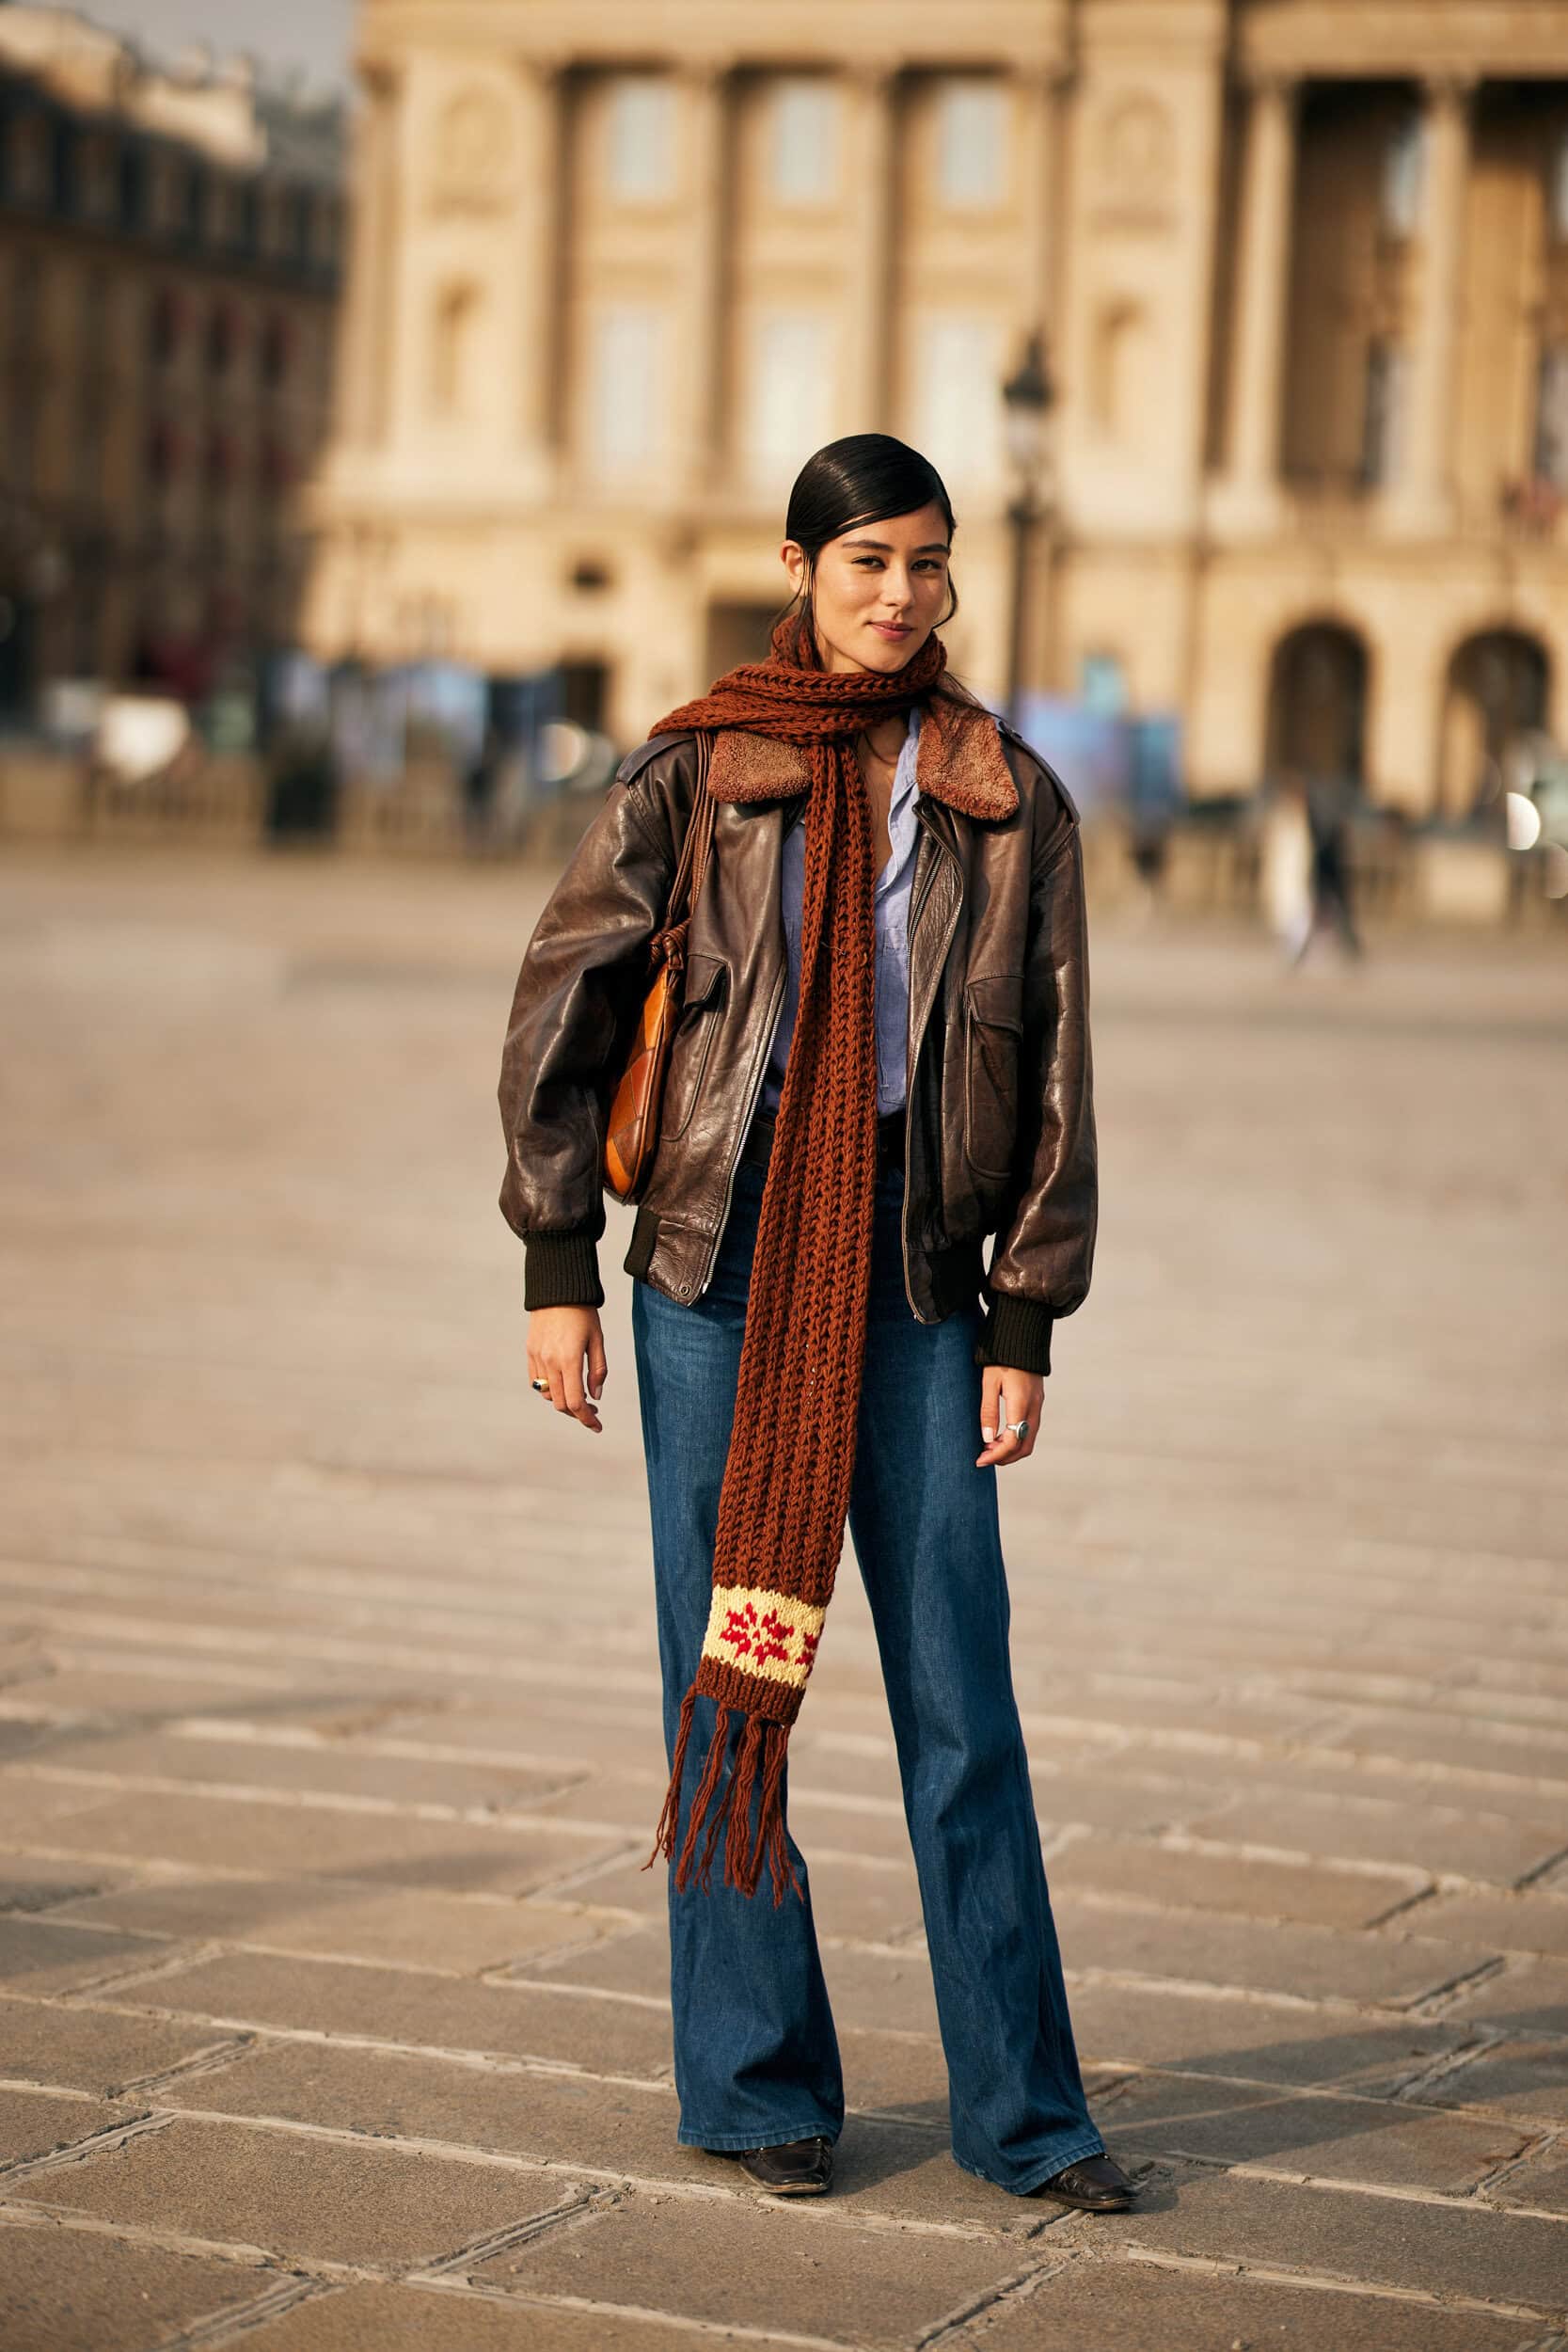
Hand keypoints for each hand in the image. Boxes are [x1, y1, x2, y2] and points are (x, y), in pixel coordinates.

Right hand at [527, 1306, 606, 1434]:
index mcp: (569, 1360)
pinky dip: (549, 1389)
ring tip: (579, 1395)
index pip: (575, 1402)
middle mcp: (550, 1362)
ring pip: (547, 1394)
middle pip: (560, 1404)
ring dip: (563, 1401)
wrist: (558, 1288)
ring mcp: (537, 1357)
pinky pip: (536, 1381)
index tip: (597, 1426)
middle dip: (577, 1413)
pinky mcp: (530, 1352)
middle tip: (592, 1410)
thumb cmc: (583, 1313)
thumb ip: (598, 1370)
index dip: (587, 1419)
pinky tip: (563, 1383)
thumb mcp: (597, 1340)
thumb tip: (595, 1396)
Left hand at [977, 1365, 1042, 1469]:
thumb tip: (987, 1439)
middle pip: (1025, 1446)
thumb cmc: (1001, 1358)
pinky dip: (1017, 1438)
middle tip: (984, 1458)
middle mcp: (1034, 1407)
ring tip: (989, 1447)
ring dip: (1011, 1449)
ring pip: (1029, 1439)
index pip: (1013, 1441)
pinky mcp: (1037, 1401)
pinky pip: (1030, 1429)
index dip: (996, 1455)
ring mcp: (1038, 1404)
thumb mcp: (988, 1383)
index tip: (980, 1459)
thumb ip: (988, 1411)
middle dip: (1005, 1457)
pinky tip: (1000, 1435)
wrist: (1021, 1337)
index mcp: (1021, 1403)